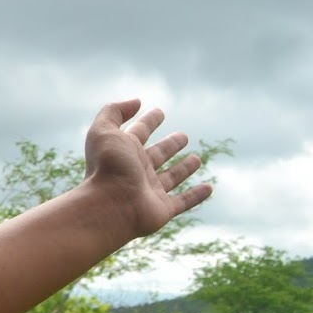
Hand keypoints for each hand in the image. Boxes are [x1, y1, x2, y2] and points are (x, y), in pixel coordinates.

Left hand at [83, 99, 211, 238]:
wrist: (109, 206)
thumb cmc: (107, 167)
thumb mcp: (104, 131)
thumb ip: (113, 112)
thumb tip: (136, 102)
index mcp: (123, 152)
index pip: (139, 132)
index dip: (148, 121)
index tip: (159, 112)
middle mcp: (136, 171)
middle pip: (157, 154)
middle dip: (169, 145)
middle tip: (183, 136)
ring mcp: (149, 191)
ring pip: (171, 177)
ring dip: (183, 169)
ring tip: (196, 158)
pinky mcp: (162, 209)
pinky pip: (183, 202)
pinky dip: (196, 196)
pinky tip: (209, 188)